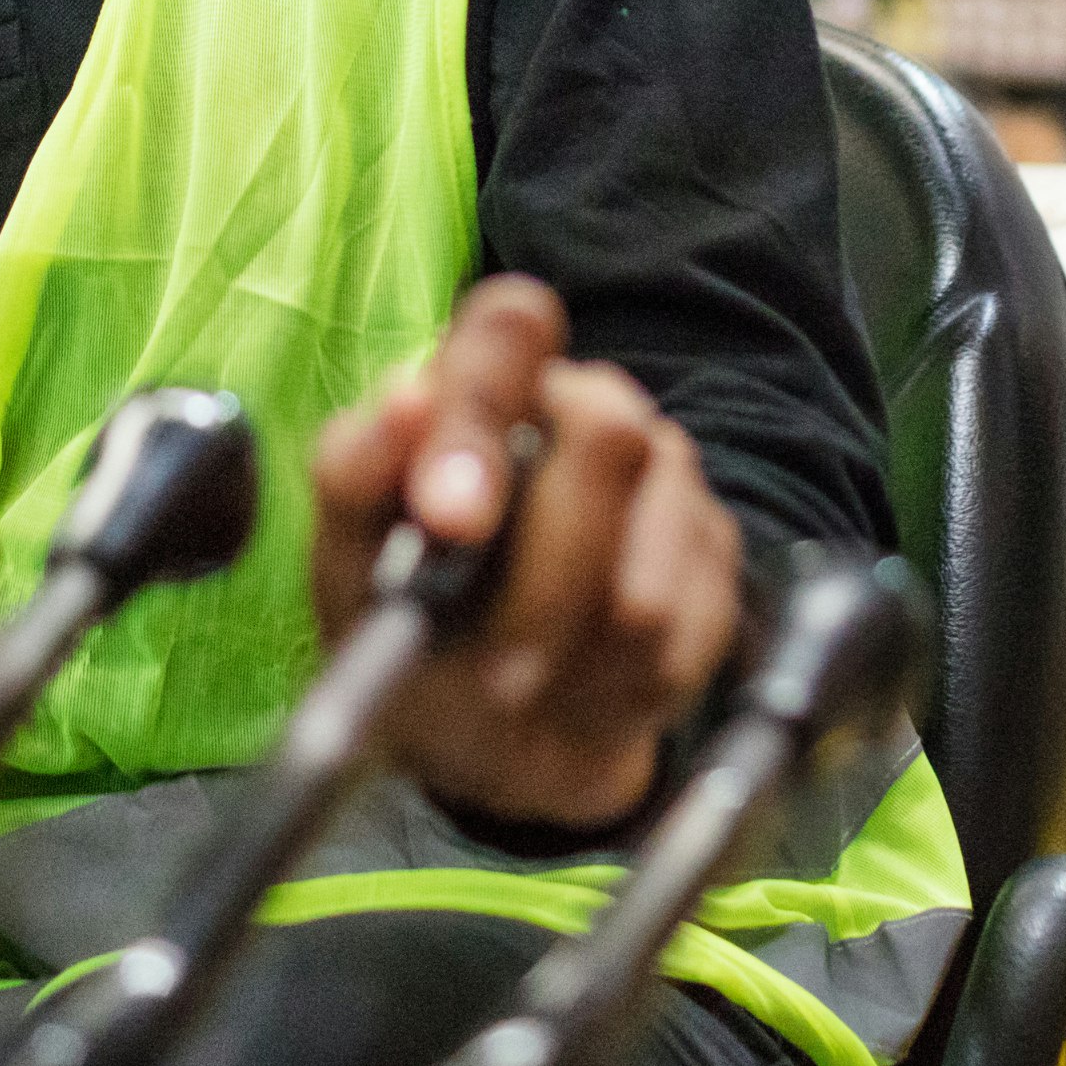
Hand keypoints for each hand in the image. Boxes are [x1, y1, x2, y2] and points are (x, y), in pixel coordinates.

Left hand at [309, 275, 743, 837]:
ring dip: (572, 660)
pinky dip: (616, 694)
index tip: (451, 521)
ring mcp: (668, 477)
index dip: (488, 411)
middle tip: (491, 670)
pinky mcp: (715, 555)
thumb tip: (406, 399)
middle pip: (609, 440)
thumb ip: (358, 476)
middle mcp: (590, 406)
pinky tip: (580, 692)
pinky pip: (682, 639)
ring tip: (525, 683)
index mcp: (490, 381)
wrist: (485, 738)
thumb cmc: (409, 625)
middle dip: (540, 588)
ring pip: (646, 577)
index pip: (511, 327)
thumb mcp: (350, 562)